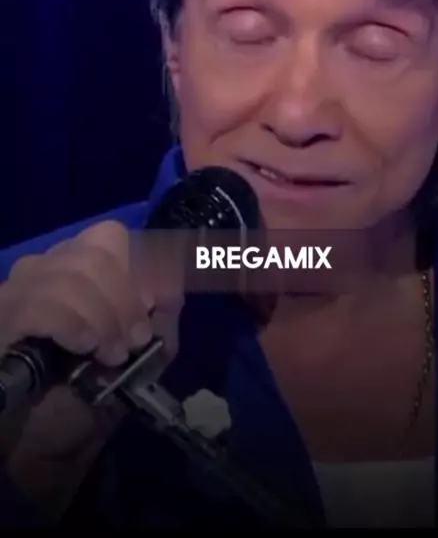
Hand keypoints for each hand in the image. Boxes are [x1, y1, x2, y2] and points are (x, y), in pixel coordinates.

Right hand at [0, 220, 183, 518]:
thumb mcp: (142, 357)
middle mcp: (45, 268)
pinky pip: (39, 303)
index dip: (140, 264)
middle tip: (135, 339)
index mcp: (79, 268)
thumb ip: (162, 319)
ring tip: (112, 355)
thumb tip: (172, 284)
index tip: (155, 302)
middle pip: (95, 250)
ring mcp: (18, 289)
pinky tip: (84, 346)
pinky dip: (72, 322)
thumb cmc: (90, 395)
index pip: (110, 237)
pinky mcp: (2, 316)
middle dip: (125, 296)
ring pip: (69, 273)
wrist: (46, 448)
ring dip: (102, 315)